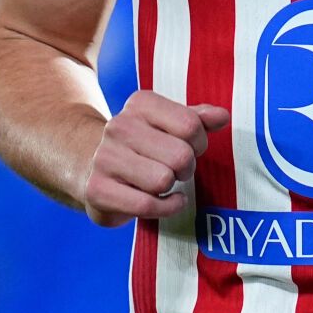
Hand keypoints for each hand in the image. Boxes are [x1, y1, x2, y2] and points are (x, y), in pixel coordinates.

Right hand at [82, 91, 230, 226]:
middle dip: (186, 168)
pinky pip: (147, 205)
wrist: (90, 166)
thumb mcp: (168, 125)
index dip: (200, 142)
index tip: (190, 147)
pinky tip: (165, 201)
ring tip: (162, 182)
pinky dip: (165, 208)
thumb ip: (197, 118)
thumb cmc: (142, 145)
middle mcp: (119, 126)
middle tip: (176, 169)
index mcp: (140, 104)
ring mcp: (104, 158)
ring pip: (162, 180)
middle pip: (180, 156)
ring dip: (170, 188)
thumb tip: (222, 116)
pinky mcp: (97, 189)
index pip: (190, 125)